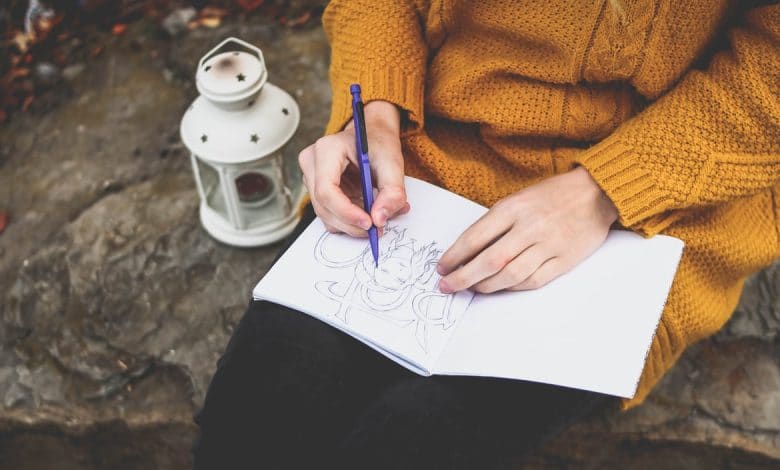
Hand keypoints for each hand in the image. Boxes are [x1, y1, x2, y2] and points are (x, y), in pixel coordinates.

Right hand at [298, 100, 409, 236]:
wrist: (372, 135)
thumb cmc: (379, 143)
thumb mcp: (392, 163)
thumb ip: (392, 192)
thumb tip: (379, 219)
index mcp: (326, 150)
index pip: (326, 190)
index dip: (346, 212)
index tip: (369, 223)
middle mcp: (311, 163)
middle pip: (323, 206)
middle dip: (351, 224)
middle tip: (377, 228)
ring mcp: (310, 177)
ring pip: (324, 214)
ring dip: (350, 224)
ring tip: (376, 217)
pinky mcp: (316, 188)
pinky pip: (328, 214)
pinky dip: (348, 220)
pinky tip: (365, 212)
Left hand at [437, 167, 618, 292]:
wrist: (596, 193)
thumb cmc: (552, 195)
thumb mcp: (518, 198)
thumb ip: (495, 223)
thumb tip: (467, 252)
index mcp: (514, 208)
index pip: (475, 237)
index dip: (454, 256)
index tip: (442, 267)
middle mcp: (530, 227)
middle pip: (489, 261)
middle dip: (463, 278)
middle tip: (447, 286)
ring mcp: (548, 245)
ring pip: (510, 275)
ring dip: (486, 286)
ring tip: (472, 288)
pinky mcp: (564, 260)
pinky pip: (533, 281)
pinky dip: (512, 287)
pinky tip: (500, 287)